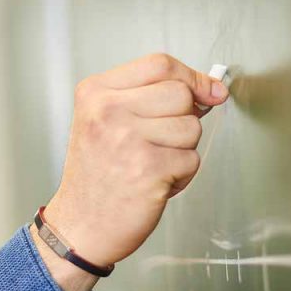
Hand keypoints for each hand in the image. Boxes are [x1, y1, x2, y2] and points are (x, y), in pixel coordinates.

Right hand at [44, 53, 228, 267]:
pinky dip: (181, 175)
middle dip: (183, 118)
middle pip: (180, 93)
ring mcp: (127, 139)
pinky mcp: (149, 169)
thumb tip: (210, 89)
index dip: (191, 77)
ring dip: (181, 150)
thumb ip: (150, 97)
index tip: (208, 90)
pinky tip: (153, 182)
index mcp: (96, 93)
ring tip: (150, 164)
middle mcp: (108, 111)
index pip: (159, 64)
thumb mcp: (105, 121)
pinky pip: (192, 160)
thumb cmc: (96, 176)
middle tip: (157, 141)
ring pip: (191, 127)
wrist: (79, 226)